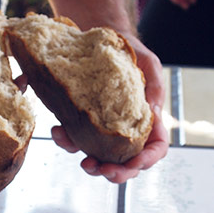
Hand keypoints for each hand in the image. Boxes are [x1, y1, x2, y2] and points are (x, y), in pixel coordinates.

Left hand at [51, 35, 168, 183]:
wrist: (98, 39)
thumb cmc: (129, 52)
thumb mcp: (150, 65)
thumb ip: (155, 88)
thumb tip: (152, 112)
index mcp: (147, 121)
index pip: (155, 149)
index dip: (147, 160)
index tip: (134, 163)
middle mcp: (125, 131)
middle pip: (127, 163)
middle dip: (117, 173)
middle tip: (104, 170)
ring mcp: (102, 131)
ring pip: (100, 159)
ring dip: (93, 167)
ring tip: (85, 163)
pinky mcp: (81, 123)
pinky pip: (73, 140)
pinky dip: (65, 140)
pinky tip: (58, 131)